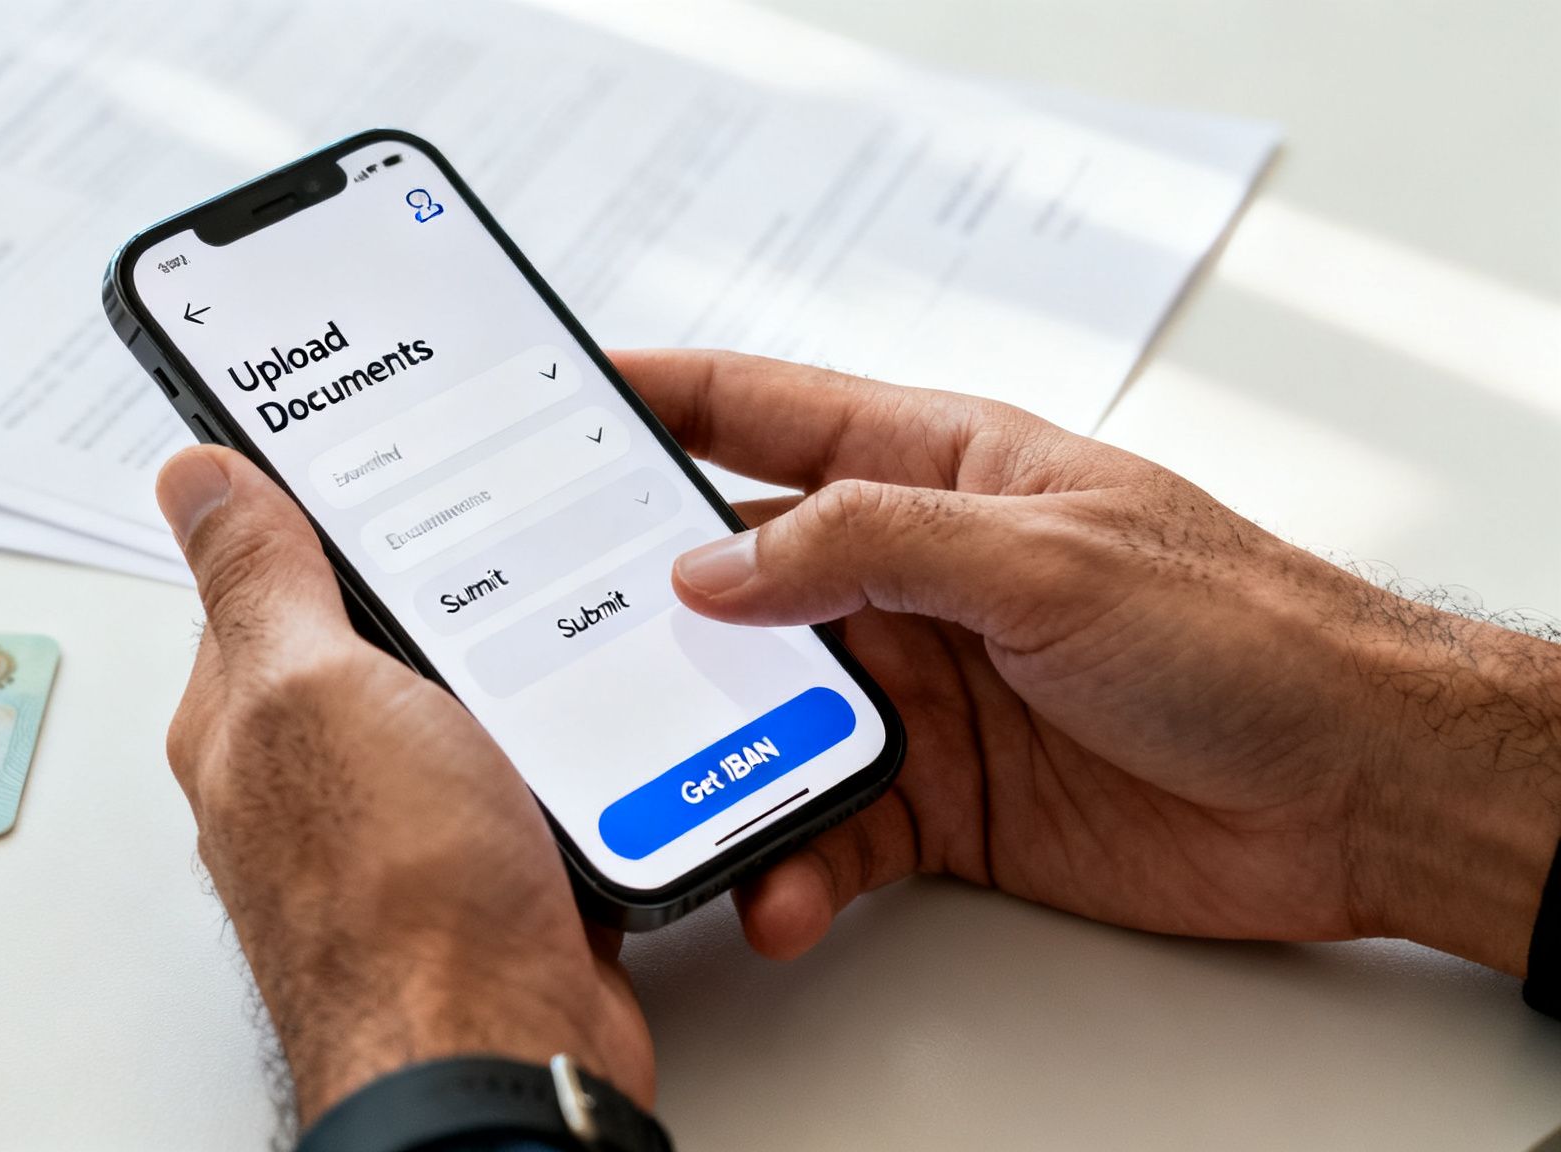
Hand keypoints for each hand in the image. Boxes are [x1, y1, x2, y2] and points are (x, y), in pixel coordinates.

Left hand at [154, 446, 653, 1125]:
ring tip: (573, 607)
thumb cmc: (396, 897)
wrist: (498, 1052)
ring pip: (469, 701)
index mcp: (247, 717)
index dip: (323, 506)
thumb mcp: (311, 688)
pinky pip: (536, 771)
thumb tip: (194, 479)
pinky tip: (602, 710)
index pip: (269, 574)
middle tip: (511, 521)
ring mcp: (409, 823)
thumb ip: (259, 579)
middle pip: (381, 634)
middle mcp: (319, 772)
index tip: (387, 442)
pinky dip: (569, 743)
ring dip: (516, 664)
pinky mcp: (494, 865)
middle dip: (446, 586)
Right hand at [616, 349, 1560, 973]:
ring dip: (714, 758)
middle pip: (738, 580)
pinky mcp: (942, 796)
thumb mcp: (1047, 557)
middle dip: (648, 612)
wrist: (1356, 791)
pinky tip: (785, 885)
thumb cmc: (1247, 632)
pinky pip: (828, 823)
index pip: (764, 414)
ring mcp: (922, 687)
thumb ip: (871, 546)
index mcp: (938, 472)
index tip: (557, 401)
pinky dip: (793, 857)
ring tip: (670, 797)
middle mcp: (914, 576)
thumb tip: (716, 565)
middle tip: (558, 648)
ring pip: (766, 714)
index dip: (656, 400)